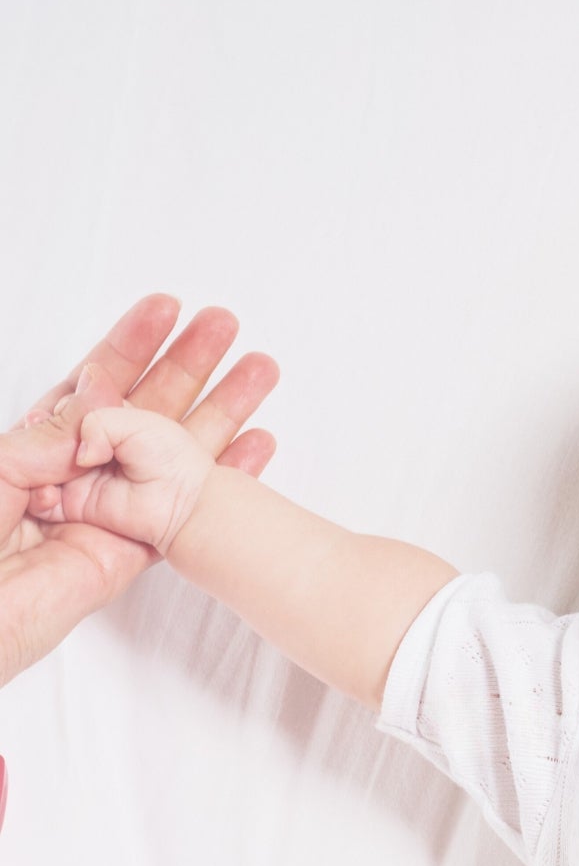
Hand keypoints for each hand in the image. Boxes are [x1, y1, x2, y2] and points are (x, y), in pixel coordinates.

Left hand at [0, 294, 279, 688]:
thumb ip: (50, 434)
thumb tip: (100, 395)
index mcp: (33, 446)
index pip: (92, 384)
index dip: (131, 346)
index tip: (166, 311)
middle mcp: (77, 473)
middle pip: (144, 407)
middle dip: (187, 365)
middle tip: (223, 328)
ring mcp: (109, 512)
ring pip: (176, 450)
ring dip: (220, 409)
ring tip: (258, 370)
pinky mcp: (131, 553)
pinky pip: (187, 507)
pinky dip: (227, 475)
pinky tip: (257, 445)